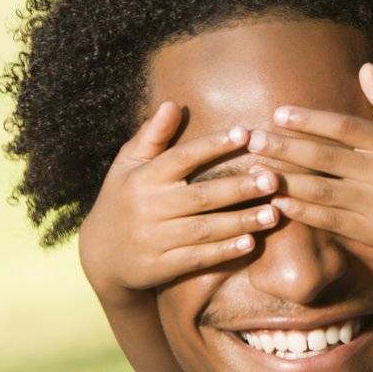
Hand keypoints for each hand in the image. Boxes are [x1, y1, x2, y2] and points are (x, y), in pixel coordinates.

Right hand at [80, 102, 280, 301]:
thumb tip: (173, 104)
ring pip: (204, 229)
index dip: (213, 145)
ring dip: (240, 222)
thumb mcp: (128, 164)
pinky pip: (196, 259)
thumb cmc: (124, 199)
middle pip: (200, 196)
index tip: (245, 132)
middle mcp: (148, 208)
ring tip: (274, 213)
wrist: (99, 256)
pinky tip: (250, 243)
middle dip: (238, 188)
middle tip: (273, 179)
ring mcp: (153, 240)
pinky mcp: (159, 267)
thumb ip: (152, 135)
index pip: (181, 157)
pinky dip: (223, 251)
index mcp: (143, 178)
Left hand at [249, 62, 372, 267]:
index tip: (280, 113)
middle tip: (253, 138)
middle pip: (325, 158)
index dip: (310, 120)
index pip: (344, 127)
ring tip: (257, 169)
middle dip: (285, 147)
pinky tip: (279, 202)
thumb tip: (365, 68)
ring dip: (286, 179)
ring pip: (321, 190)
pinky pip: (330, 221)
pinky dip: (302, 211)